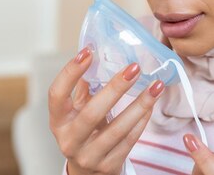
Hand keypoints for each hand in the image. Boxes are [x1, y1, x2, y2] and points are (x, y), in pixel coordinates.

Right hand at [48, 47, 164, 174]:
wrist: (87, 173)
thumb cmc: (83, 132)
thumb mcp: (77, 111)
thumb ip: (85, 86)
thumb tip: (98, 52)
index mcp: (58, 121)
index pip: (57, 95)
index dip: (70, 72)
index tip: (88, 52)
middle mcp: (70, 140)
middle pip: (91, 114)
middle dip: (115, 89)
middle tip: (134, 68)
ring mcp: (89, 156)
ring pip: (117, 129)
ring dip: (140, 105)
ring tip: (156, 85)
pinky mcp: (109, 166)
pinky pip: (130, 140)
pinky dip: (142, 120)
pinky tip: (152, 104)